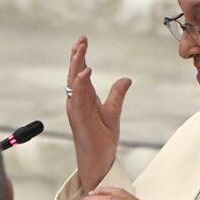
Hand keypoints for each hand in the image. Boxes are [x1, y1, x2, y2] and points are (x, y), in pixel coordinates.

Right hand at [66, 36, 131, 192]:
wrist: (100, 159)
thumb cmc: (102, 138)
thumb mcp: (113, 111)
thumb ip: (117, 94)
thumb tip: (126, 79)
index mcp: (85, 99)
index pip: (81, 72)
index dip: (81, 56)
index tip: (83, 40)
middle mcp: (77, 102)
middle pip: (74, 73)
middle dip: (76, 56)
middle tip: (81, 40)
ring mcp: (76, 110)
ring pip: (73, 83)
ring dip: (76, 65)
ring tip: (80, 50)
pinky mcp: (79, 119)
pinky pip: (78, 99)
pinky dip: (80, 85)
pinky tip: (85, 72)